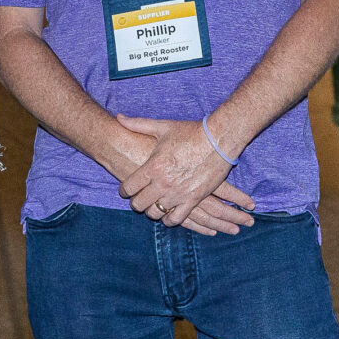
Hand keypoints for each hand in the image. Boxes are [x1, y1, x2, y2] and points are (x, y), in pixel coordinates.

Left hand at [116, 116, 255, 233]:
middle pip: (139, 203)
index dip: (124, 190)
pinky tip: (167, 215)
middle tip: (137, 199)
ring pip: (156, 213)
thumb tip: (119, 117)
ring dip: (151, 211)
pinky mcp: (193, 199)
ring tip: (152, 206)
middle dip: (135, 202)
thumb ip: (138, 124)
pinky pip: (176, 219)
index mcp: (153, 166)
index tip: (125, 190)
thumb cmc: (191, 132)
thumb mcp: (162, 127)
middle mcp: (163, 182)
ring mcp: (178, 193)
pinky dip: (169, 220)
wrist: (219, 140)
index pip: (129, 187)